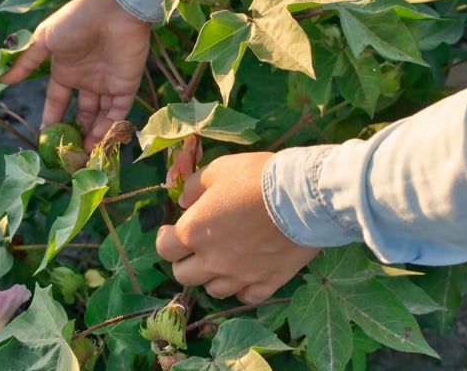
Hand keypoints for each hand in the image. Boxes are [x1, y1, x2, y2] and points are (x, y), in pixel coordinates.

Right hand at [0, 0, 151, 148]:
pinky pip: (117, 114)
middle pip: (80, 113)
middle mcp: (87, 78)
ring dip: (91, 137)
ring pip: (99, 117)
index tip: (44, 140)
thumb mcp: (44, 40)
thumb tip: (3, 80)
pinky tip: (98, 145)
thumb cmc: (76, 21)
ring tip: (82, 158)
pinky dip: (109, 130)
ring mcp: (108, 83)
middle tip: (66, 155)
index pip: (57, 100)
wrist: (112, 10)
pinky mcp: (127, 86)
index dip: (51, 119)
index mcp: (66, 68)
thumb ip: (26, 62)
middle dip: (74, 133)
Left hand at [155, 152, 319, 303]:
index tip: (170, 232)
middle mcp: (212, 260)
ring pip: (214, 291)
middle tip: (194, 249)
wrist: (302, 197)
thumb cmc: (256, 178)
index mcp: (194, 232)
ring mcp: (240, 276)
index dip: (165, 239)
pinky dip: (242, 289)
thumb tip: (182, 202)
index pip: (165, 248)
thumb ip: (194, 186)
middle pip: (184, 276)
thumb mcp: (219, 169)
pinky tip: (245, 277)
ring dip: (211, 278)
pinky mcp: (267, 283)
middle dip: (184, 262)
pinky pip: (246, 297)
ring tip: (220, 262)